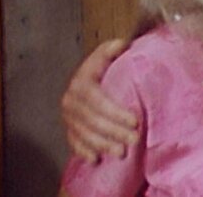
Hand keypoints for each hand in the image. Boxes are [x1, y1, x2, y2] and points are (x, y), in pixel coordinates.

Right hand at [61, 39, 138, 162]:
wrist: (91, 78)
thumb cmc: (106, 66)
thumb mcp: (108, 54)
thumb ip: (113, 50)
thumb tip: (122, 44)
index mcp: (81, 82)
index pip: (97, 100)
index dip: (115, 112)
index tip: (134, 120)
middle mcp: (70, 100)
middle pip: (92, 120)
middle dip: (114, 132)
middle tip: (134, 140)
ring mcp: (68, 116)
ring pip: (84, 134)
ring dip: (102, 145)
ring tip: (122, 152)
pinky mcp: (68, 128)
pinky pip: (73, 142)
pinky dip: (84, 151)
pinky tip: (95, 159)